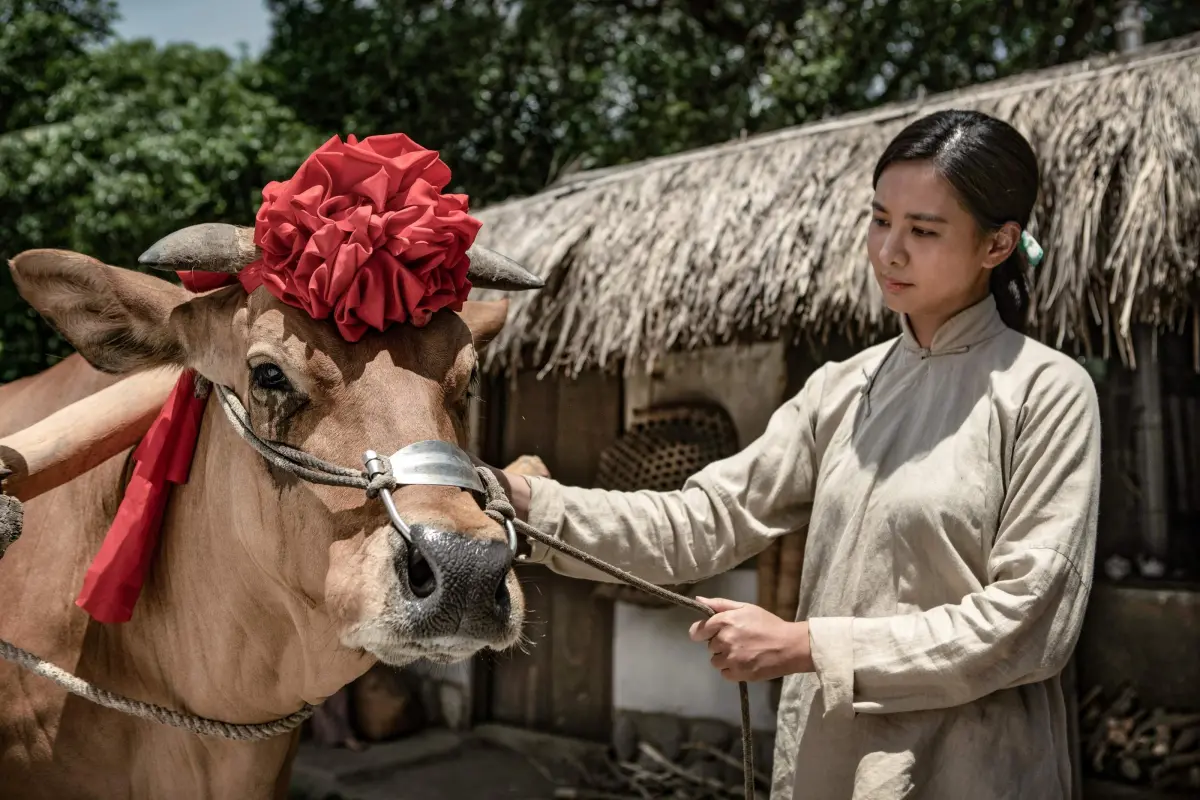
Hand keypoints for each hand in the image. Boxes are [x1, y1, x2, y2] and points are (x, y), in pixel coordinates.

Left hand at [688, 597, 813, 681]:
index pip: (697, 631)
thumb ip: (720, 604)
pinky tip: (744, 663)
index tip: (708, 634)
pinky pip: (725, 673)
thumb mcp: (746, 607)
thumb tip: (698, 600)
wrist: (789, 646)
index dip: (701, 632)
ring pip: (716, 661)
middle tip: (738, 641)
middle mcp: (724, 640)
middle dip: (720, 644)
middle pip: (710, 646)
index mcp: (725, 621)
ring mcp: (731, 658)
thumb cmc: (768, 624)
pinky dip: (732, 670)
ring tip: (742, 653)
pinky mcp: (739, 674)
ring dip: (725, 658)